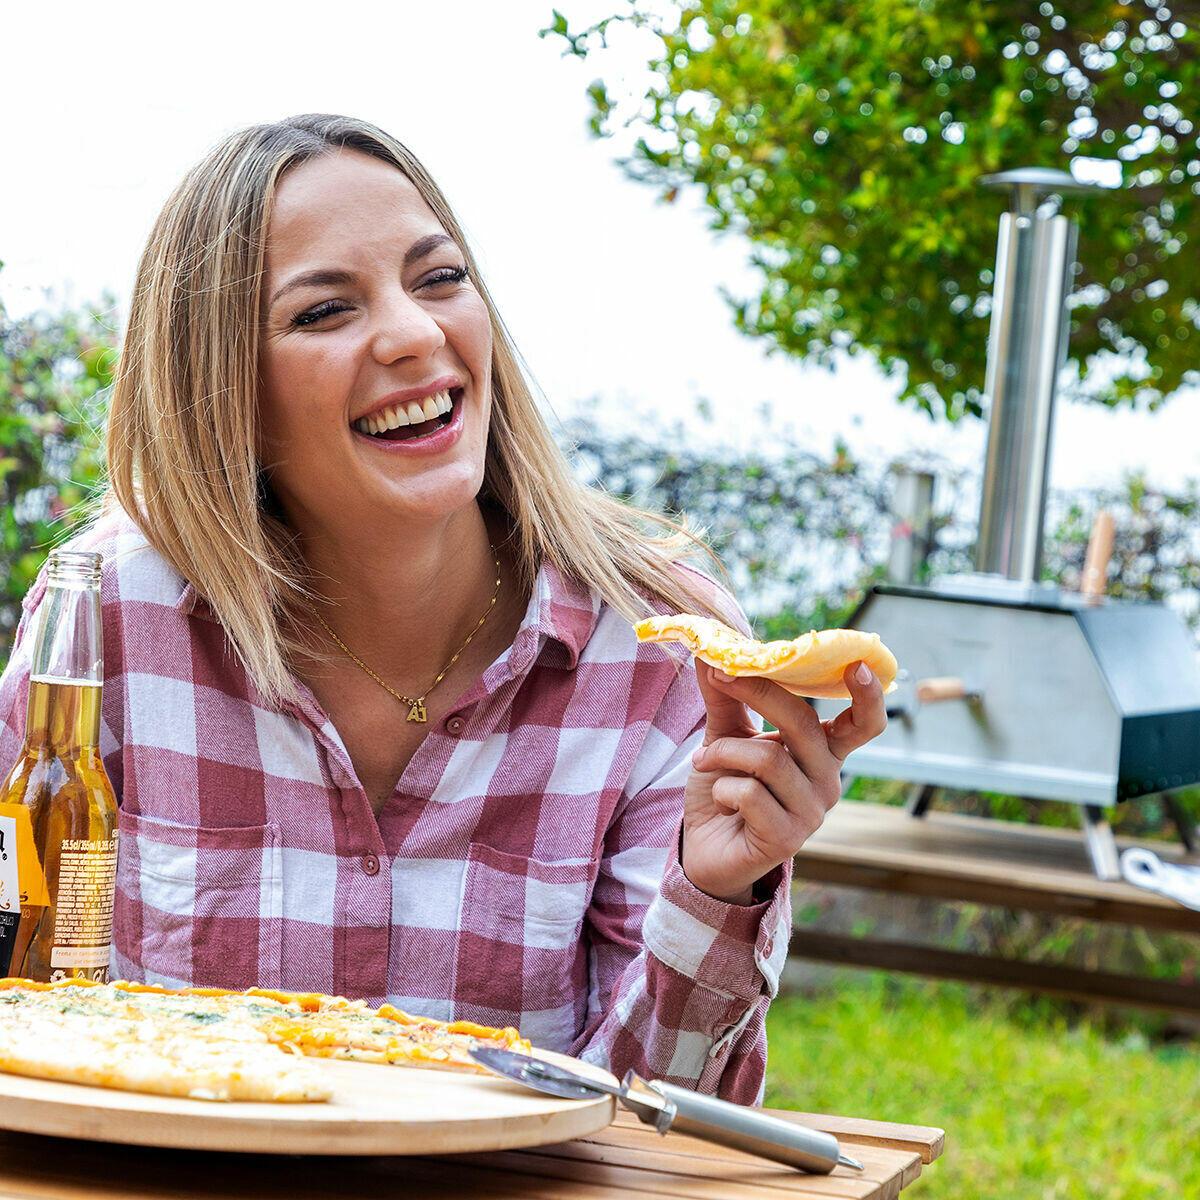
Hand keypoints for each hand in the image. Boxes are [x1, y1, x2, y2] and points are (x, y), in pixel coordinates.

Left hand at [681, 660, 886, 903]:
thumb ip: (725, 696)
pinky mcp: (787, 839)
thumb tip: (712, 649)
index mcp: (823, 751)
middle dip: (758, 694)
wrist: (704, 848)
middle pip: (804, 723)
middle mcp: (827, 780)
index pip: (863, 723)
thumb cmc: (724, 786)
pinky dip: (722, 787)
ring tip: (706, 762)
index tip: (857, 664)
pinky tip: (720, 800)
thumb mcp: (723, 734)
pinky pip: (750, 793)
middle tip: (720, 676)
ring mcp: (811, 812)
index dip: (869, 695)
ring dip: (725, 752)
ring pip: (769, 758)